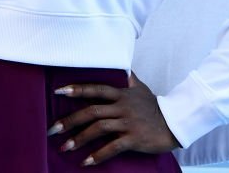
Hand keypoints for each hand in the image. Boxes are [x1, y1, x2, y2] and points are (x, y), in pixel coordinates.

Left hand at [48, 72, 178, 166]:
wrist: (175, 123)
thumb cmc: (155, 106)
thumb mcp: (141, 88)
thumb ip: (128, 78)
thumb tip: (122, 67)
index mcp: (121, 94)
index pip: (95, 89)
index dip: (76, 89)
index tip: (57, 91)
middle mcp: (122, 107)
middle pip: (91, 111)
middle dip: (70, 120)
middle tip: (53, 129)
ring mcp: (128, 123)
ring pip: (99, 128)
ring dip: (79, 139)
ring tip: (64, 148)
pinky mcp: (134, 139)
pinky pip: (113, 147)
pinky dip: (98, 155)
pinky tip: (86, 161)